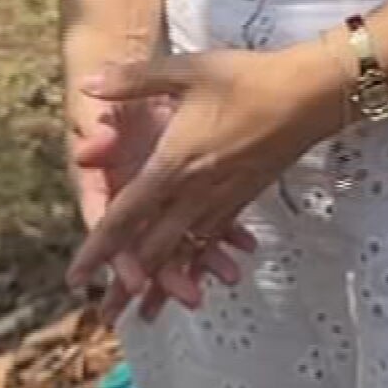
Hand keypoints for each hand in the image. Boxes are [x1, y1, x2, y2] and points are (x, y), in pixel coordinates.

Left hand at [66, 75, 255, 324]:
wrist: (310, 95)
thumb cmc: (248, 78)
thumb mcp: (187, 71)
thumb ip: (133, 81)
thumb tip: (89, 84)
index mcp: (174, 164)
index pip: (126, 216)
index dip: (98, 249)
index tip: (77, 279)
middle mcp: (196, 192)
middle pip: (153, 250)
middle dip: (126, 285)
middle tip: (104, 316)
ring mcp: (223, 200)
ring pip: (185, 253)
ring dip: (162, 284)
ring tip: (146, 315)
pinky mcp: (244, 198)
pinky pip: (213, 240)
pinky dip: (197, 263)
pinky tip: (194, 278)